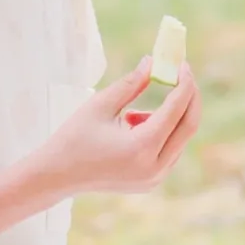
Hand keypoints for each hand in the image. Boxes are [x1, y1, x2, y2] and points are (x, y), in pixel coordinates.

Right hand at [30, 61, 201, 198]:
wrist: (55, 177)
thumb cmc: (74, 137)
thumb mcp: (101, 105)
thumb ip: (132, 83)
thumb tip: (153, 61)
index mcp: (141, 147)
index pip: (176, 110)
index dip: (184, 84)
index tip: (182, 64)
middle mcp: (154, 167)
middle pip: (188, 126)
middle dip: (189, 97)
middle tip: (182, 74)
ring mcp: (154, 179)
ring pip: (180, 138)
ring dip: (169, 116)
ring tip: (130, 115)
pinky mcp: (152, 182)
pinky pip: (170, 149)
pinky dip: (161, 132)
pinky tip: (131, 128)